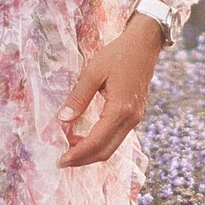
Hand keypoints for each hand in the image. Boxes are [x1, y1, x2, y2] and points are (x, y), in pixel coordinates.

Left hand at [54, 15, 164, 167]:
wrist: (145, 44)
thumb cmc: (118, 54)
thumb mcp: (93, 73)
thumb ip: (78, 98)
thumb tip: (62, 119)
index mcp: (120, 110)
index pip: (96, 141)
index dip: (77, 153)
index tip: (60, 160)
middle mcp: (131, 119)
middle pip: (105, 151)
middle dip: (83, 159)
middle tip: (61, 160)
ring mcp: (135, 118)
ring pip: (112, 146)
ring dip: (90, 152)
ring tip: (69, 148)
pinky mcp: (134, 115)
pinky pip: (116, 137)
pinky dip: (99, 142)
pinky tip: (84, 137)